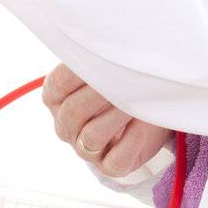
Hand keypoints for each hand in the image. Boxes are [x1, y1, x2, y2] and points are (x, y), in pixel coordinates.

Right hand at [42, 62, 173, 177]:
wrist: (151, 108)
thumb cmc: (123, 80)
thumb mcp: (106, 63)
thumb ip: (95, 55)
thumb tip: (101, 41)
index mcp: (56, 97)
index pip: (59, 84)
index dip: (81, 72)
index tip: (105, 60)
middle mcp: (65, 125)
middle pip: (74, 112)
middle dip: (102, 94)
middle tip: (126, 79)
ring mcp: (84, 149)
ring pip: (92, 137)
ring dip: (118, 116)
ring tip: (136, 100)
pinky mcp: (109, 166)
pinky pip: (115, 160)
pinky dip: (132, 141)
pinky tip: (143, 124)